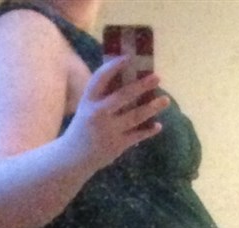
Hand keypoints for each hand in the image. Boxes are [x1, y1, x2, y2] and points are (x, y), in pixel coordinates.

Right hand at [64, 56, 170, 172]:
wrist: (73, 158)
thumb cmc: (83, 128)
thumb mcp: (86, 109)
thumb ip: (102, 96)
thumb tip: (128, 79)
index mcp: (88, 100)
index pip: (101, 78)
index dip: (114, 66)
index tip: (129, 57)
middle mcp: (98, 113)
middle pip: (123, 96)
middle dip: (141, 86)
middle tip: (157, 77)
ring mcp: (108, 130)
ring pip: (135, 116)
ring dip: (152, 107)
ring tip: (165, 100)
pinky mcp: (116, 145)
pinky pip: (137, 135)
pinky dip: (148, 131)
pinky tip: (158, 126)